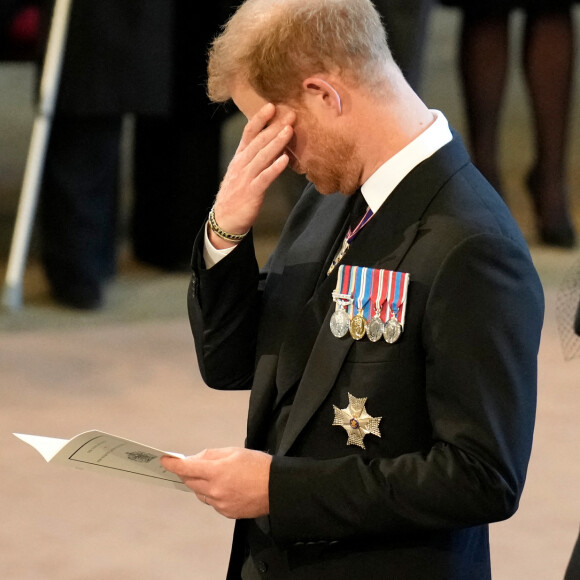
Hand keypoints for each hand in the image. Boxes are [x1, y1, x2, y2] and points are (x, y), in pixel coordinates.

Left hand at [161, 447, 271, 518]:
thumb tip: (194, 459)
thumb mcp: (234, 452)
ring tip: (215, 475)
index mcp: (217, 472)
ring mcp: (220, 503)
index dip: (173, 464)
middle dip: (187, 472)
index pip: (187, 468)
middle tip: (190, 465)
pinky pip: (211, 502)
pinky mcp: (226, 512)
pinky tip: (224, 486)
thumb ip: (211, 455)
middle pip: (190, 481)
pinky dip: (212, 493)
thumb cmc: (258, 466)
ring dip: (200, 483)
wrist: (276, 488)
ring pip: (200, 493)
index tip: (165, 460)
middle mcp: (215, 490)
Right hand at [210, 103, 295, 247]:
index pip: (249, 133)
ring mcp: (246, 177)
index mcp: (240, 158)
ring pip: (262, 156)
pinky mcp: (251, 192)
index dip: (260, 119)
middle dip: (274, 127)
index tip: (272, 106)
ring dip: (276, 142)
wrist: (225, 219)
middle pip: (258, 141)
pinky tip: (285, 160)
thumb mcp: (242, 172)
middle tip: (290, 114)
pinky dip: (274, 168)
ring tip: (289, 130)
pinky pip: (264, 177)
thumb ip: (255, 158)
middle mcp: (242, 164)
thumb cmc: (237, 195)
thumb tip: (272, 144)